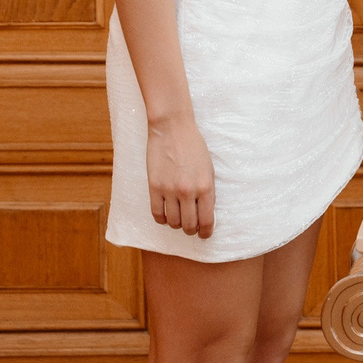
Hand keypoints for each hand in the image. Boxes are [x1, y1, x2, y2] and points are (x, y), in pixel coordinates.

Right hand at [147, 116, 215, 237]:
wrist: (172, 128)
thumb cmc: (193, 146)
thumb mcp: (208, 169)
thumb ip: (207, 191)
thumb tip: (205, 213)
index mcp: (206, 187)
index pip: (207, 220)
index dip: (206, 232)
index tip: (205, 234)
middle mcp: (188, 191)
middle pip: (189, 225)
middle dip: (192, 230)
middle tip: (192, 227)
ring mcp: (170, 190)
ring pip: (173, 222)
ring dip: (177, 224)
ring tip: (179, 218)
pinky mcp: (154, 187)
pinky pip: (157, 214)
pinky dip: (162, 219)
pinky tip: (166, 214)